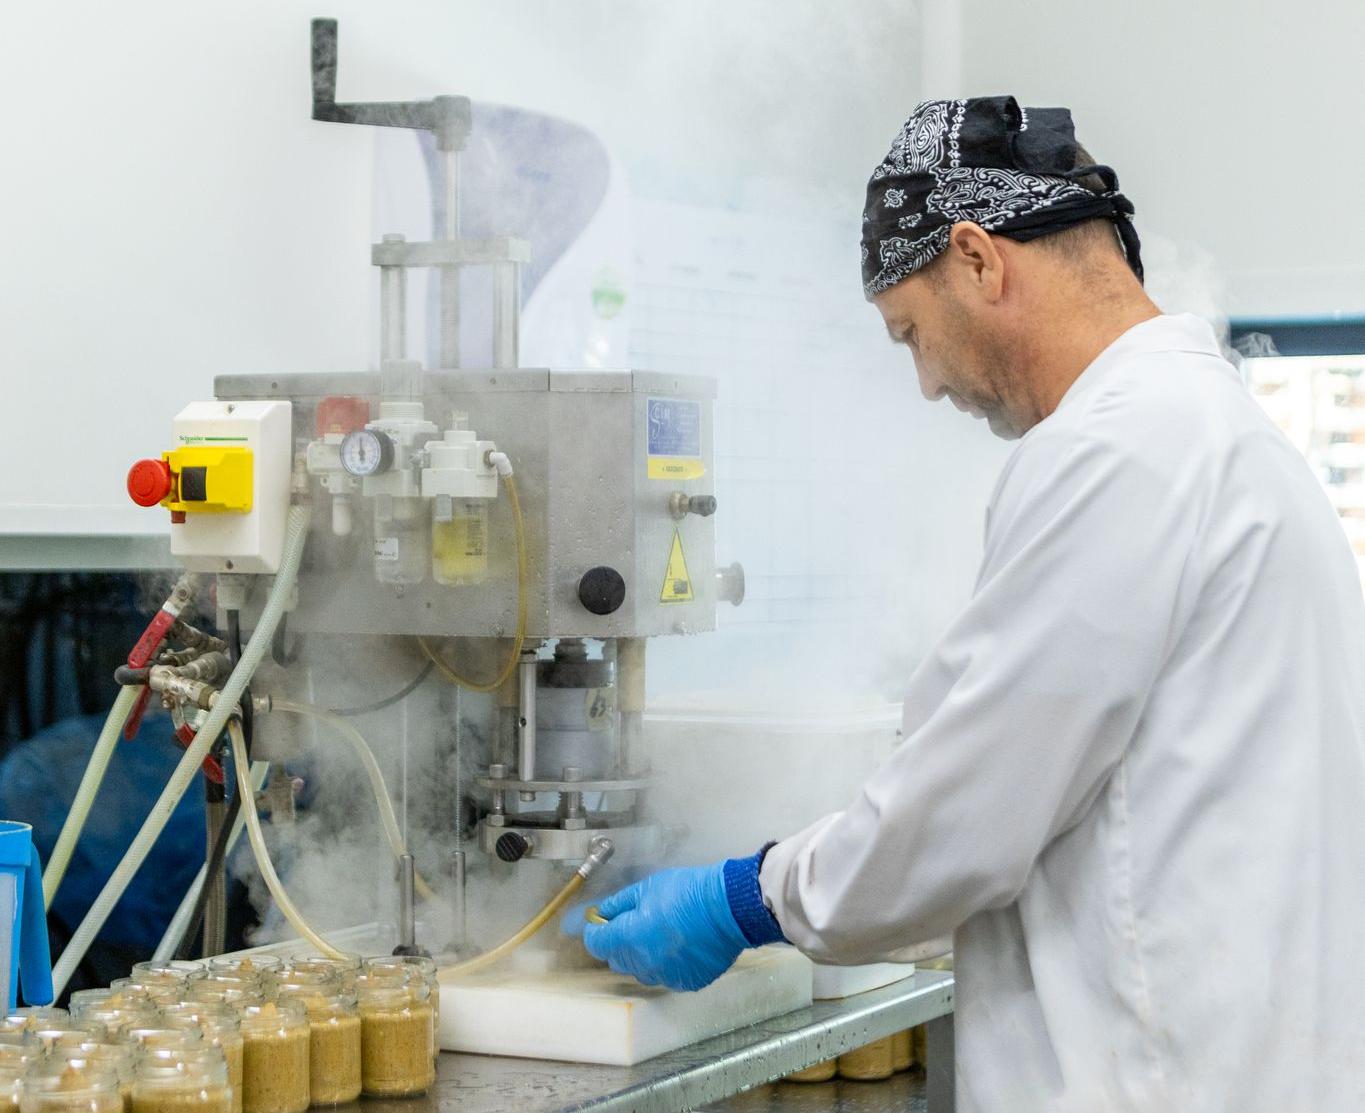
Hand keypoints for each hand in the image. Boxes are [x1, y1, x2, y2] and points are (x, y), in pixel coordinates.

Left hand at [564, 864, 749, 991]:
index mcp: (630, 938)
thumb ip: (618, 905)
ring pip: (640, 971)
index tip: (600, 923)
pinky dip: (666, 964)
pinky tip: (679, 945)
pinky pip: (665, 976)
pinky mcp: (686, 983)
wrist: (729, 908)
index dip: (595, 932)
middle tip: (636, 923)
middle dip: (619, 942)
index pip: (596, 944)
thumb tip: (597, 914)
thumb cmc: (688, 892)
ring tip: (661, 933)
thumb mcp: (648, 888)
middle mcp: (644, 964)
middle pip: (617, 959)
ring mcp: (666, 977)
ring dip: (642, 956)